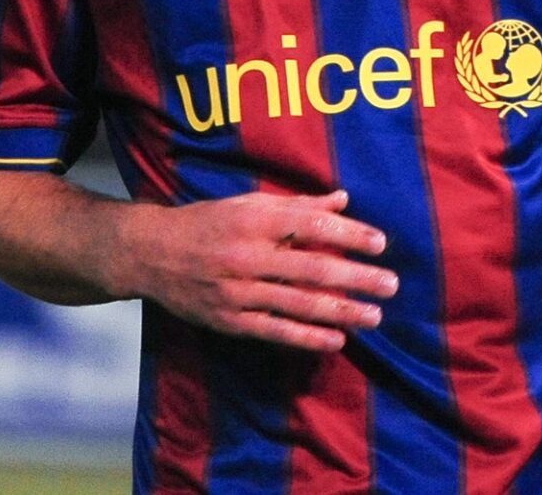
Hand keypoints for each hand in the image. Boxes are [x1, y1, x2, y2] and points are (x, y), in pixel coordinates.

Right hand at [120, 188, 396, 351]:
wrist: (150, 253)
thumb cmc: (207, 222)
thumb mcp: (248, 204)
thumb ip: (296, 205)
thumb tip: (343, 200)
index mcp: (253, 219)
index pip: (310, 225)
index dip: (348, 234)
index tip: (380, 243)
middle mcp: (246, 254)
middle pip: (311, 267)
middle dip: (356, 277)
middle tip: (391, 285)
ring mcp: (237, 290)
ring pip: (298, 303)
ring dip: (341, 311)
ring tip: (374, 315)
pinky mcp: (229, 320)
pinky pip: (276, 330)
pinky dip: (308, 337)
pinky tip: (337, 339)